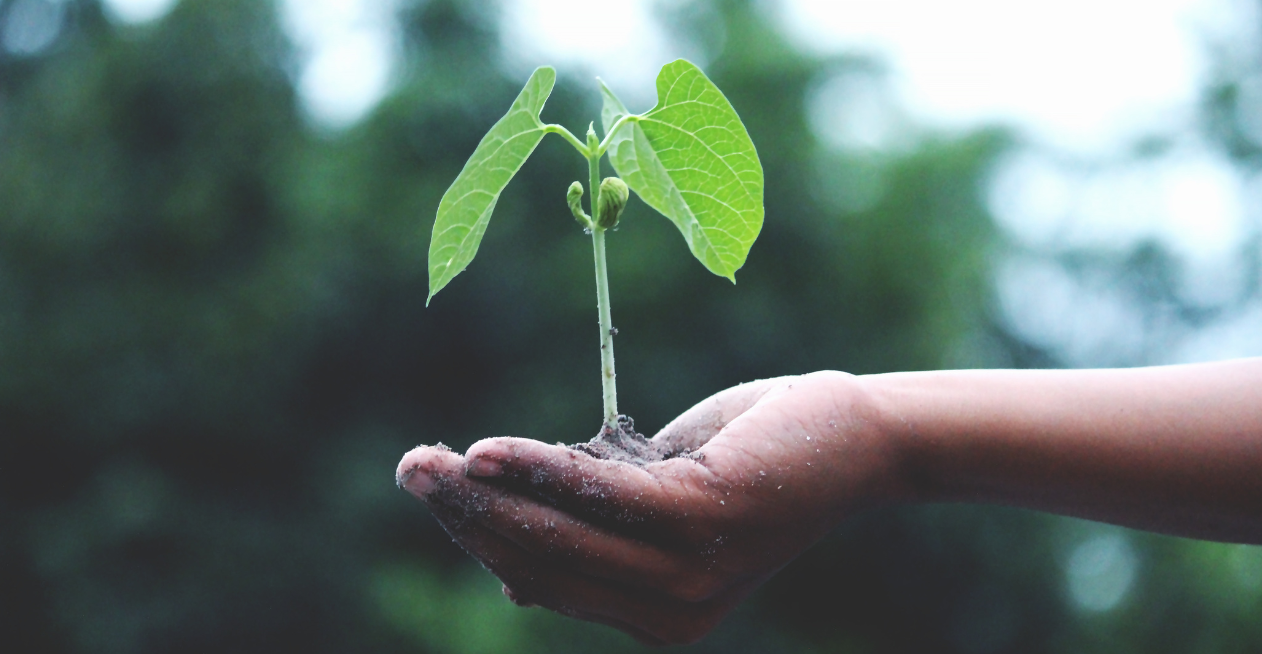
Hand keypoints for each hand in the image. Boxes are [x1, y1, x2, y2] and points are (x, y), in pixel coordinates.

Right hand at [396, 371, 909, 644]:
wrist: (852, 437)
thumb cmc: (751, 459)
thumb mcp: (660, 501)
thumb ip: (596, 532)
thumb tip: (510, 575)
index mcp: (655, 615)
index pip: (545, 579)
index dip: (481, 537)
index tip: (435, 490)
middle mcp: (670, 612)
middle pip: (541, 562)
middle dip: (466, 517)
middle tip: (410, 469)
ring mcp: (688, 574)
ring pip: (559, 534)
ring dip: (485, 496)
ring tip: (428, 462)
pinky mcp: (703, 521)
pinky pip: (599, 495)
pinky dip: (539, 470)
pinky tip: (487, 452)